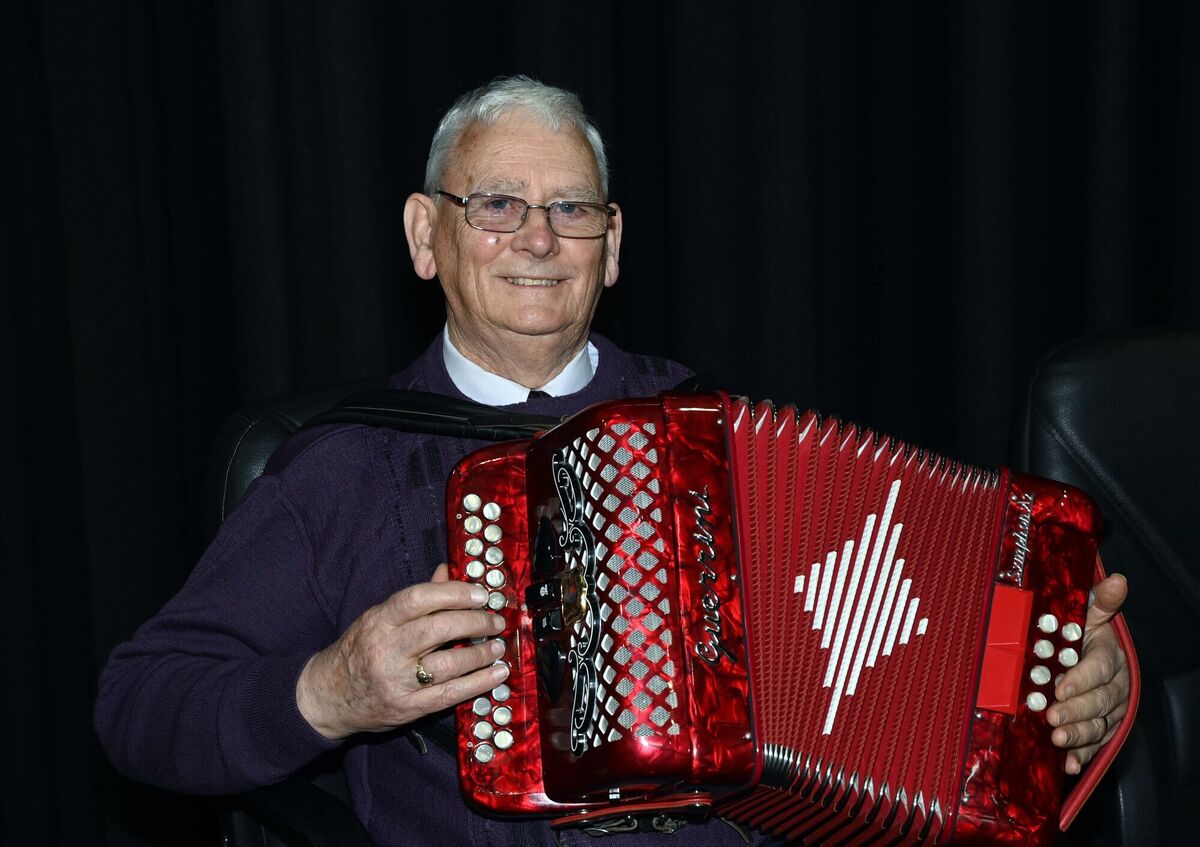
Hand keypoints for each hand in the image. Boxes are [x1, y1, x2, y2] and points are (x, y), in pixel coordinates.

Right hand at [296, 564, 508, 739]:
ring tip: (498, 646)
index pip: (419, 599)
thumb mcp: (379, 618)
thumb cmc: (358, 650)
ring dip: (481, 654)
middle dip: (475, 622)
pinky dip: (477, 683)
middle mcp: (388, 650)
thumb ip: (416, 599)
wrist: (327, 697)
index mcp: (379, 621)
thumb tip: (447, 571)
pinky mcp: (408, 708)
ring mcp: (398, 681)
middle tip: (496, 620)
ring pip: (448, 664)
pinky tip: (496, 674)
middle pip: (439, 629)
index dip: (454, 593)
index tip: (481, 594)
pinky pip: (449, 694)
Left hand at [1047, 573, 1129, 773]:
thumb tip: (1117, 579)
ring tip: (1057, 740)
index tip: (1060, 686)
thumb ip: (1100, 601)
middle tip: (1052, 717)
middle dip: (1075, 711)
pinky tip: (1069, 765)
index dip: (1080, 679)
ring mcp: (1109, 711)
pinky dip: (1082, 757)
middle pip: (1098, 701)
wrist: (1094, 657)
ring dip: (1078, 736)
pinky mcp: (1101, 729)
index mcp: (1108, 657)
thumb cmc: (1085, 634)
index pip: (1098, 669)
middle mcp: (1114, 687)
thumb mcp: (1090, 614)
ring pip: (1097, 725)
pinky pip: (1095, 745)